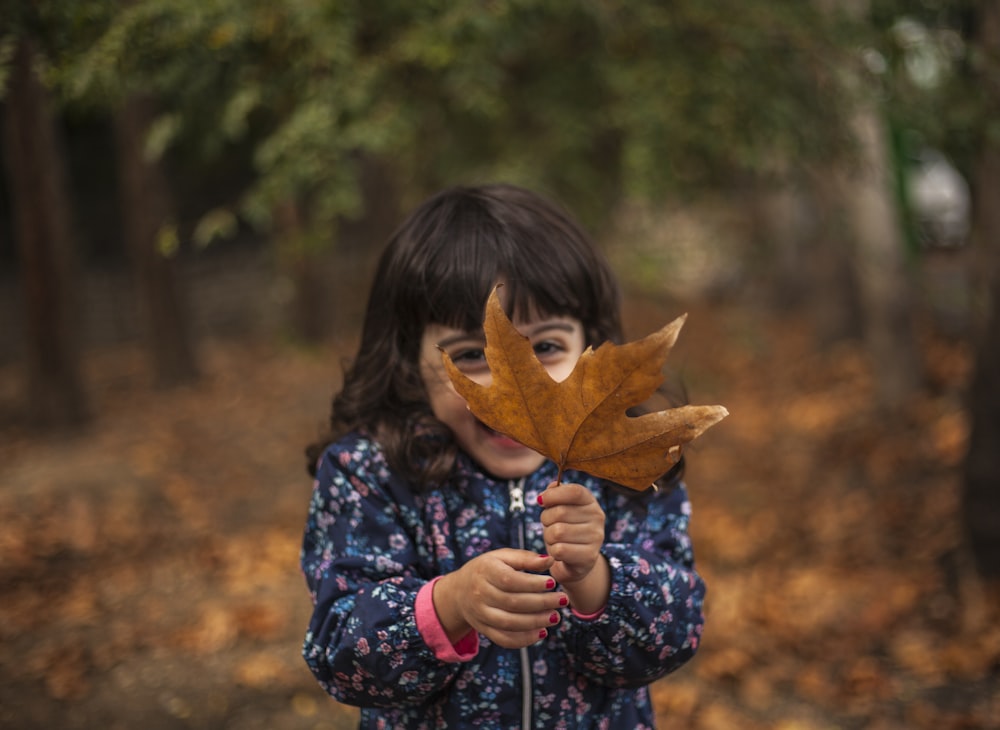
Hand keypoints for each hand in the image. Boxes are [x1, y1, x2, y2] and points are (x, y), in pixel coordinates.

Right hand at [432, 550, 566, 648]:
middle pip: (512, 603)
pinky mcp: (484, 630)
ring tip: (556, 617)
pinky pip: (504, 639)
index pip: (510, 580)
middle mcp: (479, 594)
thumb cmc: (488, 569)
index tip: (553, 582)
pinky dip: (524, 639)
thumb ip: (526, 558)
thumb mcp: (502, 557)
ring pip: (509, 623)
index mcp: (485, 571)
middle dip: (542, 603)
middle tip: (562, 600)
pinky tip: (541, 632)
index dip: (533, 583)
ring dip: (536, 622)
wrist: (460, 591)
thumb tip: (550, 561)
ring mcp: (480, 614)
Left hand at [538, 481, 610, 613]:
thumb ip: (555, 494)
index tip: (541, 501)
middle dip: (546, 519)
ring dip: (549, 537)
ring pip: (557, 532)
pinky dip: (553, 552)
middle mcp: (597, 517)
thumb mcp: (559, 509)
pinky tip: (559, 553)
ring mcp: (596, 537)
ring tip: (555, 540)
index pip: (574, 491)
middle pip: (560, 512)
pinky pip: (559, 550)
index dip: (553, 495)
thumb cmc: (565, 530)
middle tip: (549, 526)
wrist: (576, 562)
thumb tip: (551, 487)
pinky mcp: (589, 557)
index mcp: (590, 501)